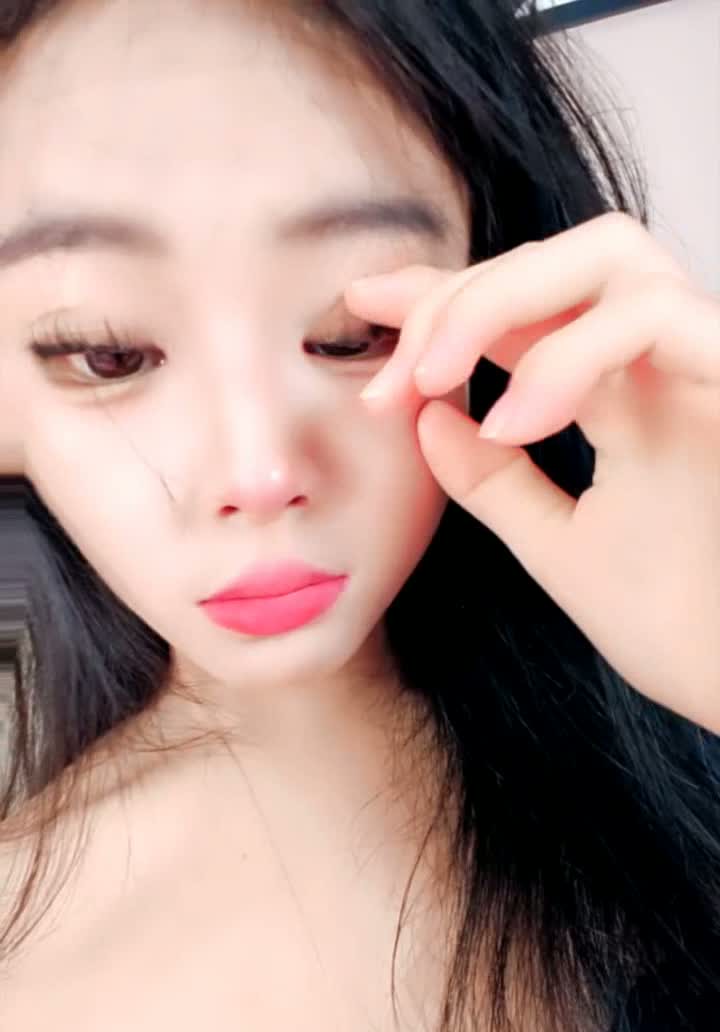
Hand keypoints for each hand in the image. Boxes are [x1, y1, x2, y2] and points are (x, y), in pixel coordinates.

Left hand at [345, 212, 719, 734]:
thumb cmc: (682, 628)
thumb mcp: (560, 549)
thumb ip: (494, 483)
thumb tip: (424, 416)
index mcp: (631, 397)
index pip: (529, 311)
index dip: (446, 296)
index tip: (363, 305)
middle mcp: (669, 365)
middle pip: (562, 259)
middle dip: (459, 296)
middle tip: (391, 372)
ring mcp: (708, 366)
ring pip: (610, 254)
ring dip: (500, 305)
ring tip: (434, 382)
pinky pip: (657, 318)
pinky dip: (570, 356)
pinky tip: (512, 423)